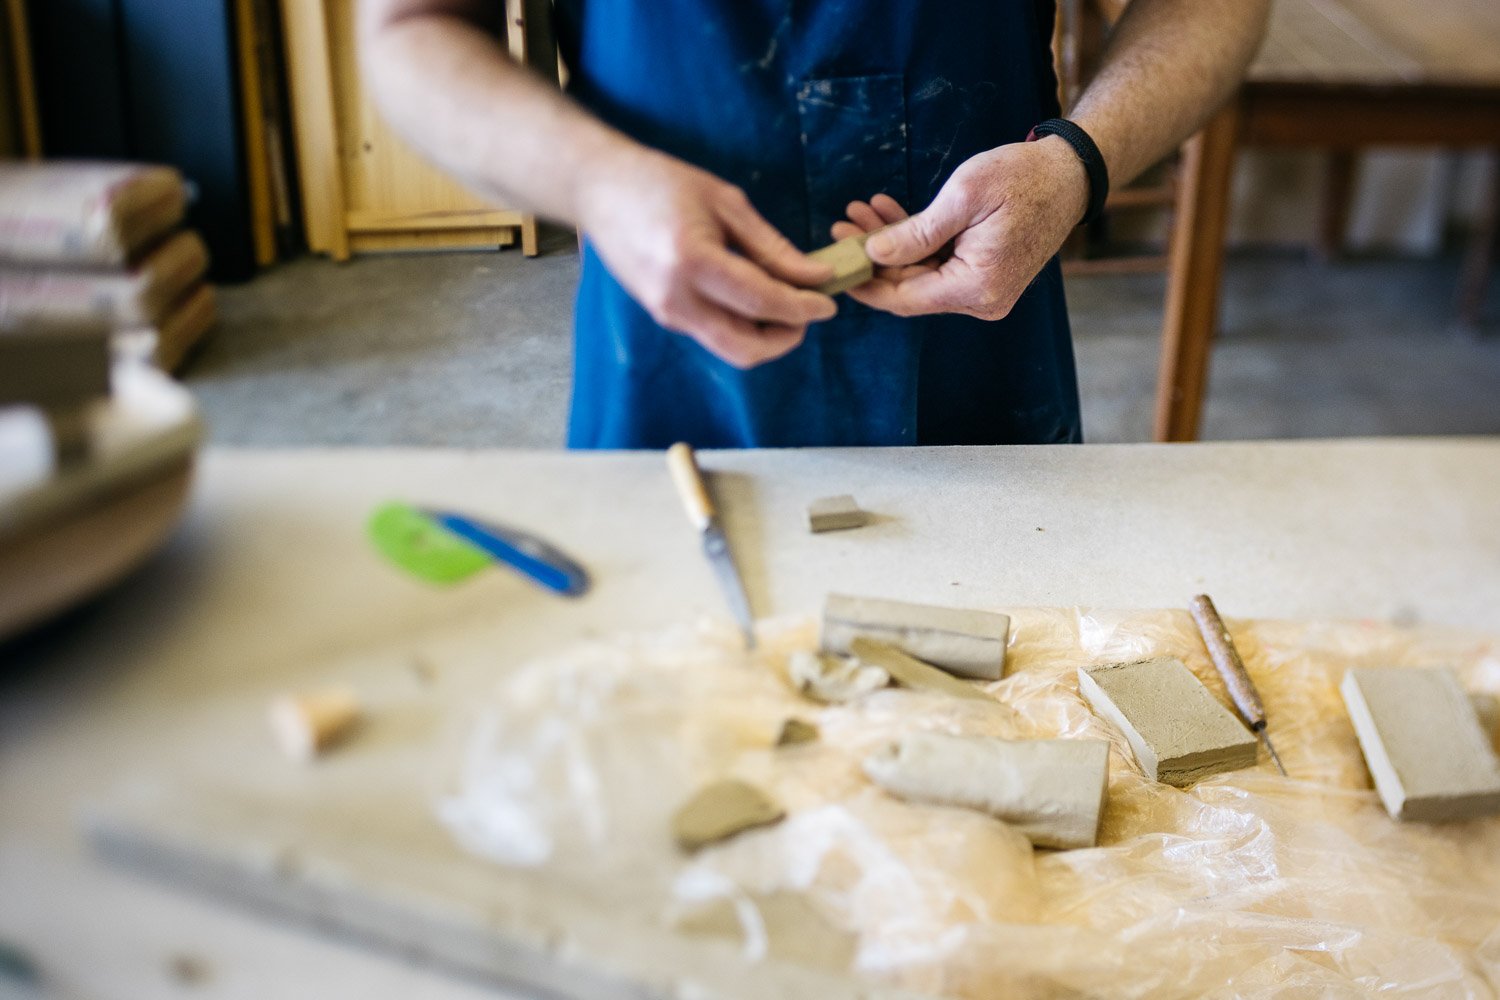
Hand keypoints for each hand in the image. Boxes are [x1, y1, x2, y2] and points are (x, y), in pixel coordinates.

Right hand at [575, 145, 835, 367]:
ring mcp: (665, 313)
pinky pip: (713, 334)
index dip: (803, 307)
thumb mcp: (725, 202)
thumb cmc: (662, 183)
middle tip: (808, 310)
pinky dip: (742, 325)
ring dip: (765, 336)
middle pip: (746, 347)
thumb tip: (815, 276)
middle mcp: (676, 299)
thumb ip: (771, 246)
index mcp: (693, 262)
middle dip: (786, 337)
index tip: (830, 301)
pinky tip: (755, 297)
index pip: (762, 301)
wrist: (597, 190)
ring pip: (730, 349)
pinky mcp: (662, 316)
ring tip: (785, 302)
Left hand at [829, 137, 1088, 319]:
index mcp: (977, 287)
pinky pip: (940, 266)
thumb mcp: (964, 197)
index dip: (867, 284)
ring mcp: (984, 291)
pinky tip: (889, 215)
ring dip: (892, 246)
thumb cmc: (1022, 178)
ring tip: (861, 212)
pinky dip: (915, 244)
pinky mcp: (985, 276)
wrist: (1069, 174)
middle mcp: (981, 300)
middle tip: (842, 224)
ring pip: (921, 276)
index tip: (837, 262)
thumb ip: (916, 233)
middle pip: (910, 289)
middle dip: (874, 257)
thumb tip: (874, 255)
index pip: (905, 299)